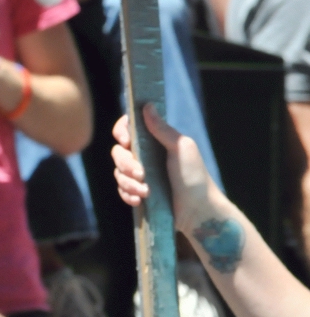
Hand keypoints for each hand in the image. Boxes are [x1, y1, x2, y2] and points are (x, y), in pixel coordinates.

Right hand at [111, 104, 216, 233]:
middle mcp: (144, 155)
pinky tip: (139, 200)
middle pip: (118, 152)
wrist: (199, 211)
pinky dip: (127, 194)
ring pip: (118, 172)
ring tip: (146, 192)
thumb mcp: (181, 148)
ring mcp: (140, 174)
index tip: (126, 141)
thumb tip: (146, 105)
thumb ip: (162, 129)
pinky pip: (121, 190)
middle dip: (126, 164)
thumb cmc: (194, 177)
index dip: (121, 131)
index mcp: (154, 141)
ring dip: (128, 183)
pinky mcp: (138, 192)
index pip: (127, 128)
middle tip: (141, 174)